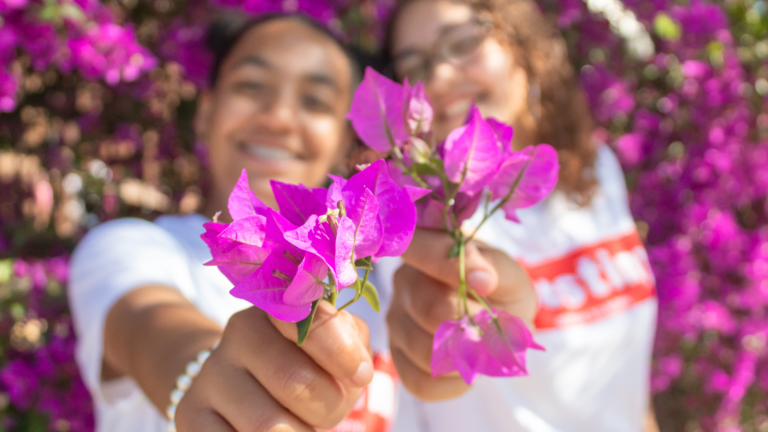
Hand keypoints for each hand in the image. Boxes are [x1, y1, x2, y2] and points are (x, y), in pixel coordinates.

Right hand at [175, 303, 372, 431]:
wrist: (239, 384)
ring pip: (267, 425)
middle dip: (327, 407)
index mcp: (279, 306)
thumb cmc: (304, 365)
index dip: (343, 353)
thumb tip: (358, 370)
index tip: (360, 375)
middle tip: (326, 409)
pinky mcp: (189, 414)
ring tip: (300, 426)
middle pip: (296, 383)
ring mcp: (210, 375)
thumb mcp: (334, 347)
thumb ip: (351, 345)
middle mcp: (237, 332)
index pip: (311, 320)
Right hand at [387, 229, 536, 400]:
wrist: (498, 321)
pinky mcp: (397, 357)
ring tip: (482, 348)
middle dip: (474, 326)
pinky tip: (466, 369)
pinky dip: (453, 384)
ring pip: (427, 352)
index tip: (485, 284)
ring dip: (466, 359)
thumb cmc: (501, 292)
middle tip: (495, 328)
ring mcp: (395, 320)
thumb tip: (480, 279)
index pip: (419, 248)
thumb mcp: (510, 276)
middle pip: (433, 311)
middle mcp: (403, 283)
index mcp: (427, 248)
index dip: (446, 265)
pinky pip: (420, 381)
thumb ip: (496, 270)